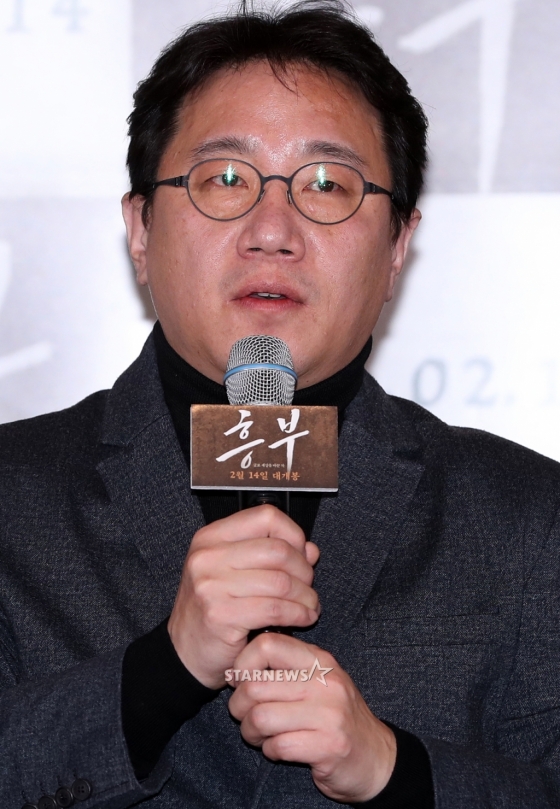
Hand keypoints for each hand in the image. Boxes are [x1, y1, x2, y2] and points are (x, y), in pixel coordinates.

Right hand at [168, 505, 319, 688]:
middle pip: (278, 550)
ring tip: (310, 604)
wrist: (185, 651)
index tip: (301, 553)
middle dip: (304, 570)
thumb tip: (309, 550)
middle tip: (308, 585)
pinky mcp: (221, 615)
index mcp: (211, 537)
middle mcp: (208, 556)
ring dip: (305, 595)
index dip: (293, 534)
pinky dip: (298, 614)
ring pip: (281, 581)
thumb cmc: (213, 608)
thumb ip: (271, 555)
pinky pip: (275, 609)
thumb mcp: (234, 571)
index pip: (265, 517)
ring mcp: (211, 585)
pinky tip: (304, 617)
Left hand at [228, 633, 395, 803]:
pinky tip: (279, 749)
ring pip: (261, 717)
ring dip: (251, 732)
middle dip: (240, 707)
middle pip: (255, 686)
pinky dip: (270, 751)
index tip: (240, 682)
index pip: (267, 644)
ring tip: (260, 735)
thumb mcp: (318, 681)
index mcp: (319, 660)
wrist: (376, 756)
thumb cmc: (336, 716)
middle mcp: (325, 681)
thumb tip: (239, 666)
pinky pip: (278, 746)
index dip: (243, 664)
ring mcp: (329, 713)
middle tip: (245, 716)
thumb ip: (287, 668)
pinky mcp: (329, 746)